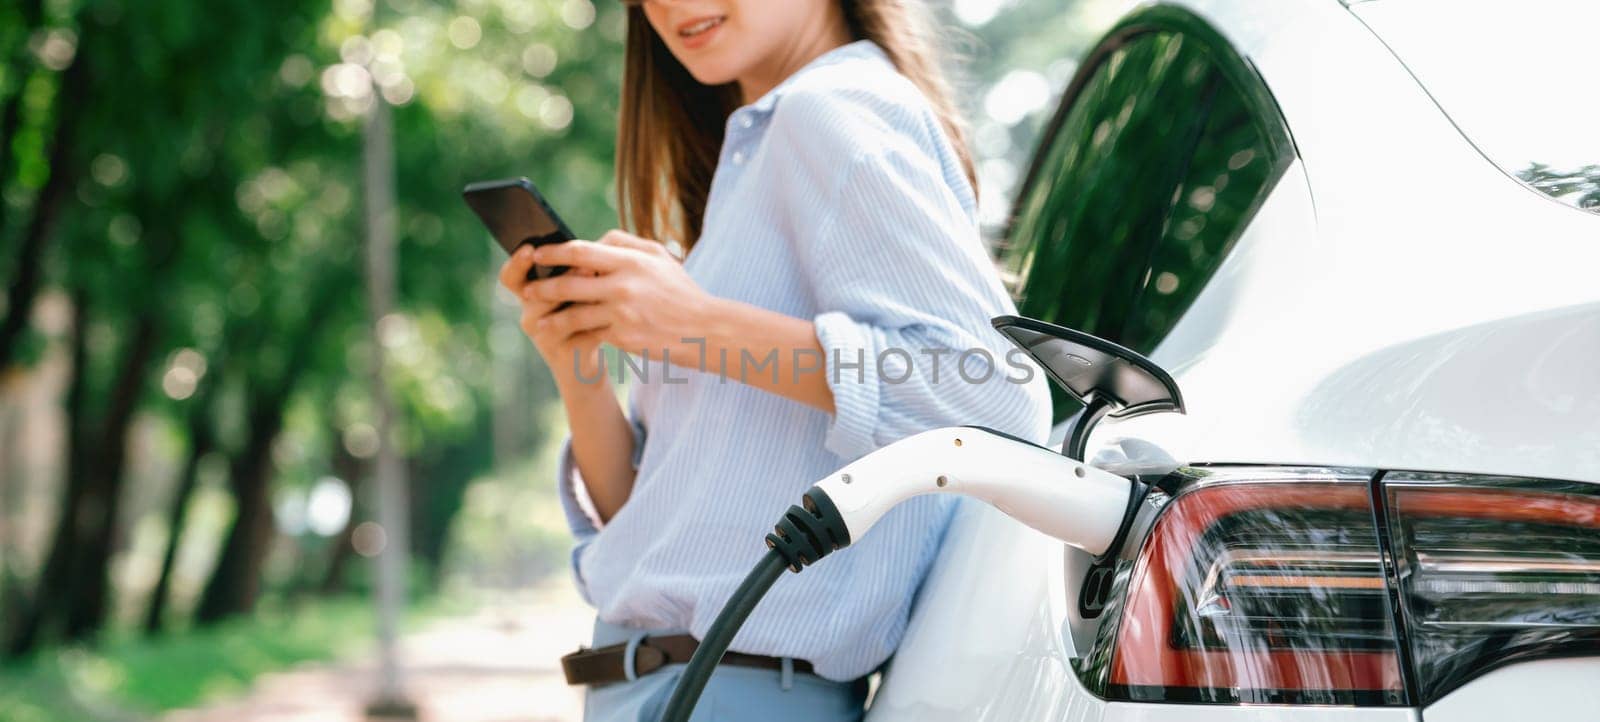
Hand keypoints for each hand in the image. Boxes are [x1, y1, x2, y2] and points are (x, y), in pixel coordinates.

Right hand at [498, 243, 604, 386]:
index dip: (516, 263)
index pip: (510, 277)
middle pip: (534, 295)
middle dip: (561, 279)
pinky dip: (598, 324)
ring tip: (601, 291)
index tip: (529, 249)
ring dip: (581, 302)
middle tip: (586, 267)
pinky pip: (581, 335)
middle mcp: (530, 316)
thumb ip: (575, 271)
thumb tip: (593, 246)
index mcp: (528, 294)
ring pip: (558, 317)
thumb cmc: (579, 314)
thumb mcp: (573, 291)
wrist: (582, 360)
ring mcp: (544, 337)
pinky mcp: (565, 354)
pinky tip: (615, 316)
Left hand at [524, 230, 714, 361]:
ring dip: (552, 318)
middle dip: (543, 288)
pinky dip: (576, 337)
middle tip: (527, 291)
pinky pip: (590, 334)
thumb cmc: (679, 291)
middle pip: (570, 283)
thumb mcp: (659, 257)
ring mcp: (621, 313)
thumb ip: (625, 244)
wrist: (704, 330)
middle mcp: (623, 285)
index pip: (581, 251)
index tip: (537, 255)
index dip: (554, 252)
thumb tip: (594, 241)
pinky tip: (564, 339)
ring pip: (574, 314)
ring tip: (538, 322)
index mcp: (630, 261)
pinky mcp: (622, 337)